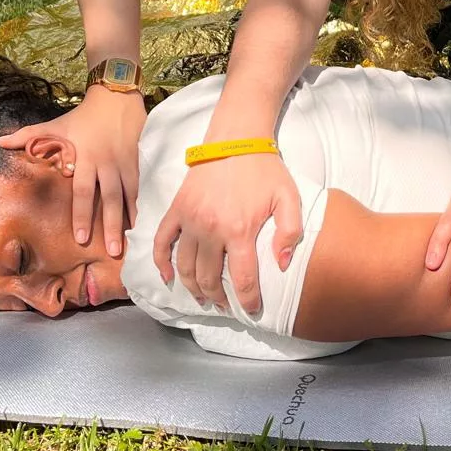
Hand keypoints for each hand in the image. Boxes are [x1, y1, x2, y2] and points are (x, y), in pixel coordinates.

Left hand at [0, 86, 142, 253]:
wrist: (115, 97)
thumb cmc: (81, 116)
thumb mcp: (55, 125)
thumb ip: (28, 136)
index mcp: (85, 156)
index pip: (83, 191)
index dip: (81, 214)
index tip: (79, 238)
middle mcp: (106, 163)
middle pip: (109, 198)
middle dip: (109, 225)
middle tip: (111, 252)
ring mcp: (123, 163)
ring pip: (125, 196)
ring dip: (124, 221)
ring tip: (124, 245)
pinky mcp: (135, 162)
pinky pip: (136, 188)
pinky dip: (135, 206)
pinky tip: (135, 224)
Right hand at [152, 153, 302, 316]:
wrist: (236, 139)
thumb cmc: (265, 169)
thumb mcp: (288, 198)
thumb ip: (289, 232)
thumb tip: (281, 265)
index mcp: (239, 230)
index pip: (242, 280)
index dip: (247, 301)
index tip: (251, 311)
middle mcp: (210, 230)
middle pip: (209, 278)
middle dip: (217, 299)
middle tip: (225, 306)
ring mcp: (189, 220)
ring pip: (184, 266)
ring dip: (192, 287)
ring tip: (203, 298)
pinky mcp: (177, 209)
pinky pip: (162, 242)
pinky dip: (161, 263)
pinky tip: (167, 277)